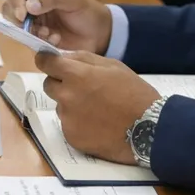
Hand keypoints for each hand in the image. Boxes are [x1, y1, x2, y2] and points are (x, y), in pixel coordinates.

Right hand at [2, 0, 112, 53]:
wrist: (99, 34)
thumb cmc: (87, 11)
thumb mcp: (72, 0)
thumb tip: (29, 6)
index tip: (22, 14)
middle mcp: (30, 1)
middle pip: (8, 6)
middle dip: (17, 19)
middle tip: (32, 27)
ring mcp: (31, 20)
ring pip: (14, 25)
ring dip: (30, 31)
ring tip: (49, 34)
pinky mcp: (35, 37)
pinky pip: (26, 40)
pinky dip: (38, 41)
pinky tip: (55, 40)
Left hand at [35, 52, 159, 164]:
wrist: (149, 129)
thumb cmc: (134, 93)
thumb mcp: (113, 66)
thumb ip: (84, 59)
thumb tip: (63, 56)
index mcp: (76, 75)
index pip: (45, 63)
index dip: (46, 61)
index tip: (49, 63)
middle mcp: (66, 96)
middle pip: (48, 85)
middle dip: (60, 83)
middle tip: (82, 89)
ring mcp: (68, 119)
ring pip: (60, 106)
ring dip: (71, 104)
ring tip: (97, 110)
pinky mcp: (71, 137)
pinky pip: (68, 125)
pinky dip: (78, 123)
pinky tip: (98, 124)